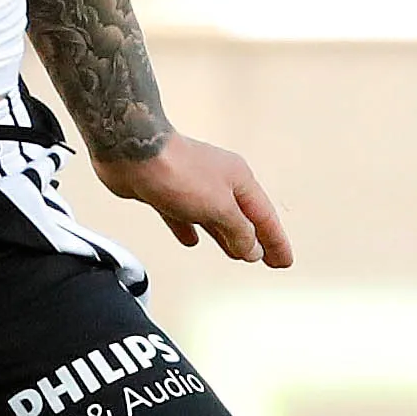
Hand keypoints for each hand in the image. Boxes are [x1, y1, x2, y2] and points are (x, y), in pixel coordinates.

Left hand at [94, 133, 292, 265]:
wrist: (132, 152)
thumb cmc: (178, 172)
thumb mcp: (219, 207)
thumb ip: (238, 230)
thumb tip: (252, 250)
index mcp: (238, 179)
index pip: (264, 217)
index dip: (275, 242)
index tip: (284, 262)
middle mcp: (217, 181)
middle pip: (243, 217)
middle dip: (257, 241)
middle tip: (270, 261)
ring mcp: (191, 186)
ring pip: (215, 218)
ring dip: (227, 237)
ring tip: (238, 256)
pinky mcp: (166, 192)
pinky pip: (183, 216)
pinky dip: (190, 229)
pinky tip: (191, 241)